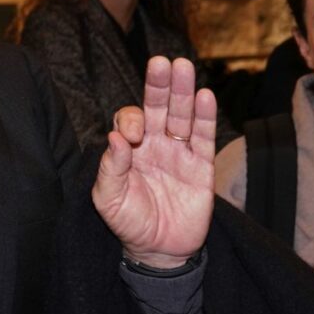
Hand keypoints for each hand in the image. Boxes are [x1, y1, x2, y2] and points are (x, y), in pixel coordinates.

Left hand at [93, 56, 214, 268]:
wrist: (159, 251)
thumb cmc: (129, 222)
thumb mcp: (108, 199)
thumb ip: (109, 169)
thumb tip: (115, 138)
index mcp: (129, 147)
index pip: (130, 120)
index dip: (131, 120)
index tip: (135, 135)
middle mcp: (154, 143)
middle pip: (157, 106)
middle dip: (159, 85)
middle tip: (162, 62)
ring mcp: (178, 152)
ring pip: (182, 115)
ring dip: (183, 92)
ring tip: (183, 67)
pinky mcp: (201, 166)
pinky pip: (203, 137)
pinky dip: (205, 117)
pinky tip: (205, 96)